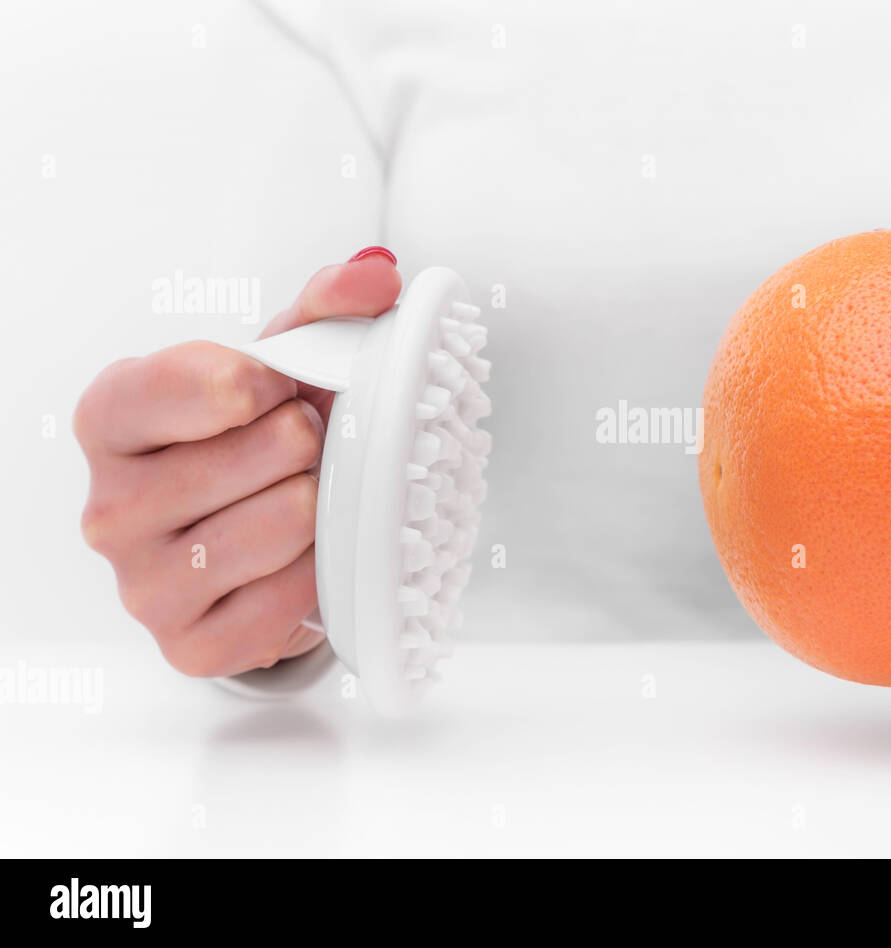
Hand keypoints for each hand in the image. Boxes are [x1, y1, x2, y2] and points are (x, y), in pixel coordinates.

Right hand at [75, 248, 400, 676]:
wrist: (249, 544)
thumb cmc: (252, 443)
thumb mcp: (279, 366)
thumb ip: (325, 309)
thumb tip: (378, 272)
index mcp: (113, 417)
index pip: (203, 381)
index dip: (268, 381)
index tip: (278, 388)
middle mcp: (109, 505)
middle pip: (272, 448)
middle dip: (307, 444)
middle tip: (296, 454)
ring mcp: (143, 585)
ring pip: (292, 519)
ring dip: (322, 507)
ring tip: (301, 500)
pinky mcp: (192, 644)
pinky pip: (297, 593)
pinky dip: (321, 571)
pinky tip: (302, 557)